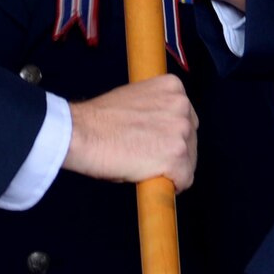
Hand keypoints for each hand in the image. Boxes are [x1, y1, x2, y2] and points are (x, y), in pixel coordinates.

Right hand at [63, 74, 197, 190]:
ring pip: (188, 162)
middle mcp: (182, 105)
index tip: (155, 143)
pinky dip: (169, 186)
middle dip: (173, 152)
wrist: (82, 133)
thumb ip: (156, 109)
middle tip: (146, 156)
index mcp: (173, 87)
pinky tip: (148, 177)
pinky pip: (184, 180)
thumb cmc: (100, 120)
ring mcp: (181, 130)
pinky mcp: (176, 155)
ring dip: (170, 169)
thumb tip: (162, 130)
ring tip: (142, 165)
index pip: (186, 118)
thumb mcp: (135, 99)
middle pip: (191, 140)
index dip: (169, 136)